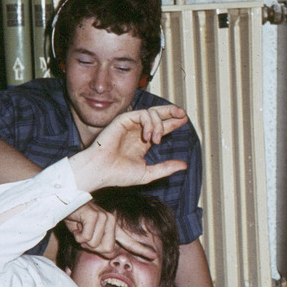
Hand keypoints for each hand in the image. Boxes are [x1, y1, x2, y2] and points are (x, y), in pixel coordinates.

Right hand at [65, 202, 155, 259]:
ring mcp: (104, 217)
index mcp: (113, 227)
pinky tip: (77, 225)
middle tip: (85, 235)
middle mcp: (111, 221)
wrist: (65, 206)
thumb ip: (101, 246)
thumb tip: (111, 253)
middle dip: (92, 248)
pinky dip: (78, 235)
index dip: (141, 250)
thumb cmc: (76, 222)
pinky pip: (88, 237)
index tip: (154, 255)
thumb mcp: (89, 237)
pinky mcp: (95, 216)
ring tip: (80, 228)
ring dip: (83, 240)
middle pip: (107, 250)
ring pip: (95, 244)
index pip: (129, 241)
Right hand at [72, 105, 188, 192]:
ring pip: (151, 113)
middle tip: (183, 114)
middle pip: (158, 115)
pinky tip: (148, 136)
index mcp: (143, 142)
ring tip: (157, 140)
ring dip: (159, 125)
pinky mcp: (123, 119)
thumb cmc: (119, 174)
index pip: (161, 128)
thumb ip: (166, 168)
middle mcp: (137, 131)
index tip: (184, 120)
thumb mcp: (148, 173)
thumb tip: (184, 165)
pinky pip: (142, 113)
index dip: (173, 122)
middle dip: (171, 112)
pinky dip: (149, 123)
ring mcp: (130, 125)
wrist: (102, 171)